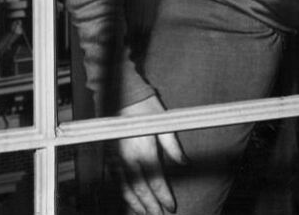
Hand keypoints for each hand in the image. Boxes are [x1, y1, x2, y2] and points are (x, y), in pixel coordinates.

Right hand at [117, 95, 186, 214]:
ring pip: (127, 188)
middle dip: (151, 206)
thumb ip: (173, 147)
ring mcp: (119, 158)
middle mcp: (130, 158)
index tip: (172, 206)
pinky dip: (126, 194)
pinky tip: (132, 200)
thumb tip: (185, 163)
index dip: (164, 196)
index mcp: (145, 150)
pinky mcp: (113, 156)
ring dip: (137, 204)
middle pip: (141, 190)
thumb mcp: (165, 124)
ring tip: (147, 214)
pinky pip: (119, 180)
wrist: (124, 96)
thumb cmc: (147, 108)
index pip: (156, 181)